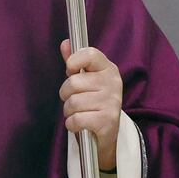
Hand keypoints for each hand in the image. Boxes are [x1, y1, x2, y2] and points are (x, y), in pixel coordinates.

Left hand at [59, 40, 124, 168]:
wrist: (107, 134)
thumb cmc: (93, 104)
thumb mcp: (86, 81)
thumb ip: (75, 63)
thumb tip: (65, 43)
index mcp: (108, 69)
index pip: (89, 54)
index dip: (74, 61)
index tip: (71, 71)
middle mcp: (112, 83)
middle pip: (73, 82)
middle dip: (66, 95)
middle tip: (74, 101)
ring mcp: (112, 102)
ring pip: (73, 103)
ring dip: (69, 112)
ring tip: (78, 113)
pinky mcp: (107, 121)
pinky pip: (76, 119)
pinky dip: (72, 124)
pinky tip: (79, 125)